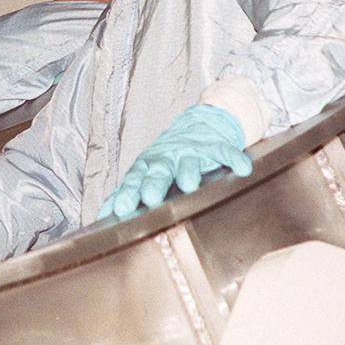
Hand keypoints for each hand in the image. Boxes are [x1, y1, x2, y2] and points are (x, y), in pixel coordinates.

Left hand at [100, 104, 252, 218]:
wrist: (200, 125)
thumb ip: (128, 194)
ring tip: (189, 185)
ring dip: (188, 172)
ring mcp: (192, 151)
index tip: (119, 211)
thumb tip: (102, 218)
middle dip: (153, 184)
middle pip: (158, 171)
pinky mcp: (215, 146)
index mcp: (147, 166)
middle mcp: (167, 158)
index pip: (134, 180)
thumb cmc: (167, 159)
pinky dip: (234, 158)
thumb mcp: (145, 173)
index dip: (126, 194)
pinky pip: (225, 151)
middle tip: (149, 198)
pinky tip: (242, 168)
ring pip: (189, 162)